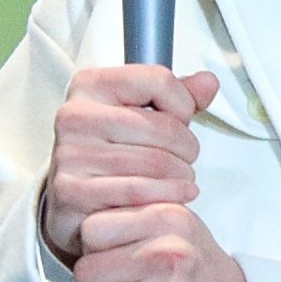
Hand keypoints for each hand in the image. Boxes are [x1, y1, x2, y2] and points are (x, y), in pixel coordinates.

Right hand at [43, 66, 219, 262]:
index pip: (159, 80)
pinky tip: (176, 198)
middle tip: (185, 160)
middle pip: (164, 127)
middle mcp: (76, 116)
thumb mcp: (142, 115)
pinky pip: (140, 192)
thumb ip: (178, 97)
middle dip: (188, 148)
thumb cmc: (111, 153)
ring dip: (181, 176)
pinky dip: (168, 197)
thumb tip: (208, 82)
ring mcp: (71, 154)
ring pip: (156, 163)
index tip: (181, 120)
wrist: (75, 201)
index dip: (184, 103)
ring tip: (180, 179)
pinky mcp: (73, 191)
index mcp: (90, 85)